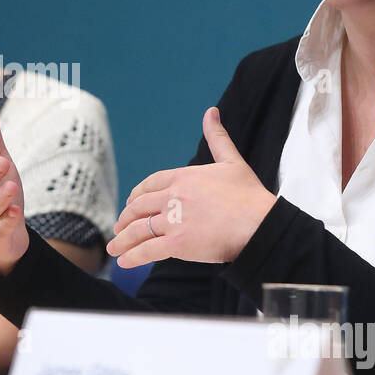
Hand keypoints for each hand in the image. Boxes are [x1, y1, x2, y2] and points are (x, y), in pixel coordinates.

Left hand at [108, 106, 277, 267]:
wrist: (260, 223)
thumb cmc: (249, 195)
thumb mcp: (232, 161)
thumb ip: (217, 137)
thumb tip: (211, 112)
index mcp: (183, 177)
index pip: (150, 184)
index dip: (137, 194)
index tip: (131, 203)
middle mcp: (173, 197)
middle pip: (139, 207)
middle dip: (126, 218)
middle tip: (119, 228)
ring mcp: (173, 220)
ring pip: (139, 230)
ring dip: (123, 240)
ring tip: (114, 248)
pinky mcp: (178, 243)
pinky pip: (148, 250)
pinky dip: (133, 256)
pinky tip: (124, 262)